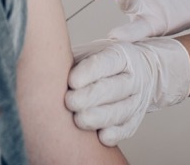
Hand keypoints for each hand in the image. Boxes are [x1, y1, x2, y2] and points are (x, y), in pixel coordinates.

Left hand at [66, 37, 189, 146]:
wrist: (134, 72)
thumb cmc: (100, 64)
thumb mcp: (91, 51)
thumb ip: (76, 58)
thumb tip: (52, 65)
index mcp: (122, 55)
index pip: (107, 62)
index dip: (89, 73)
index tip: (71, 82)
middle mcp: (133, 77)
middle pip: (113, 88)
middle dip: (90, 97)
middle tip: (69, 102)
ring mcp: (137, 100)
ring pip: (121, 111)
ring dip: (99, 118)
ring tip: (78, 120)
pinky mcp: (135, 119)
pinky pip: (127, 129)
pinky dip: (114, 134)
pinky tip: (100, 136)